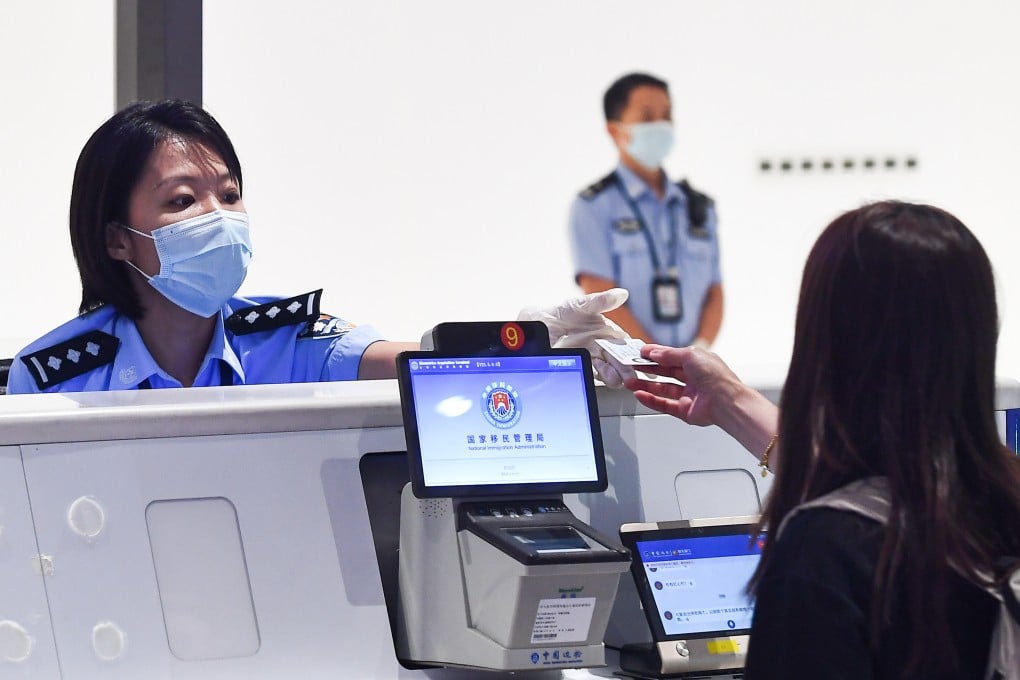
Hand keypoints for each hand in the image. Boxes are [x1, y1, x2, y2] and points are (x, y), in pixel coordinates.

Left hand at [518, 288, 634, 386]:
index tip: (638, 354)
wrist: (535, 324)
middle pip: (617, 358)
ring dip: (614, 374)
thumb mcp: (579, 305)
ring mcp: (590, 356)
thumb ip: (599, 301)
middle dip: (625, 366)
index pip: (623, 342)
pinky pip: (592, 373)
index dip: (632, 349)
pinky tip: (604, 377)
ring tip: (618, 378)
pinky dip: (600, 377)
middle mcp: (600, 345)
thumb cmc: (559, 312)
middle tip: (630, 372)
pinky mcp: (579, 365)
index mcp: (605, 330)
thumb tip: (622, 293)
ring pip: (607, 368)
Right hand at [624, 344, 743, 426]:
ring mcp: (688, 395)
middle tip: (632, 366)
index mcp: (697, 362)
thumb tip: (654, 353)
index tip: (640, 353)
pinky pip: (663, 404)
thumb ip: (669, 354)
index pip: (671, 356)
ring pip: (662, 389)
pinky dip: (651, 400)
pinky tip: (640, 394)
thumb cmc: (717, 377)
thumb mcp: (690, 356)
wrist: (726, 402)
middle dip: (648, 368)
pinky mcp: (684, 410)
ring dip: (645, 385)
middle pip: (665, 372)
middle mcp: (693, 378)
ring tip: (630, 382)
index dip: (655, 354)